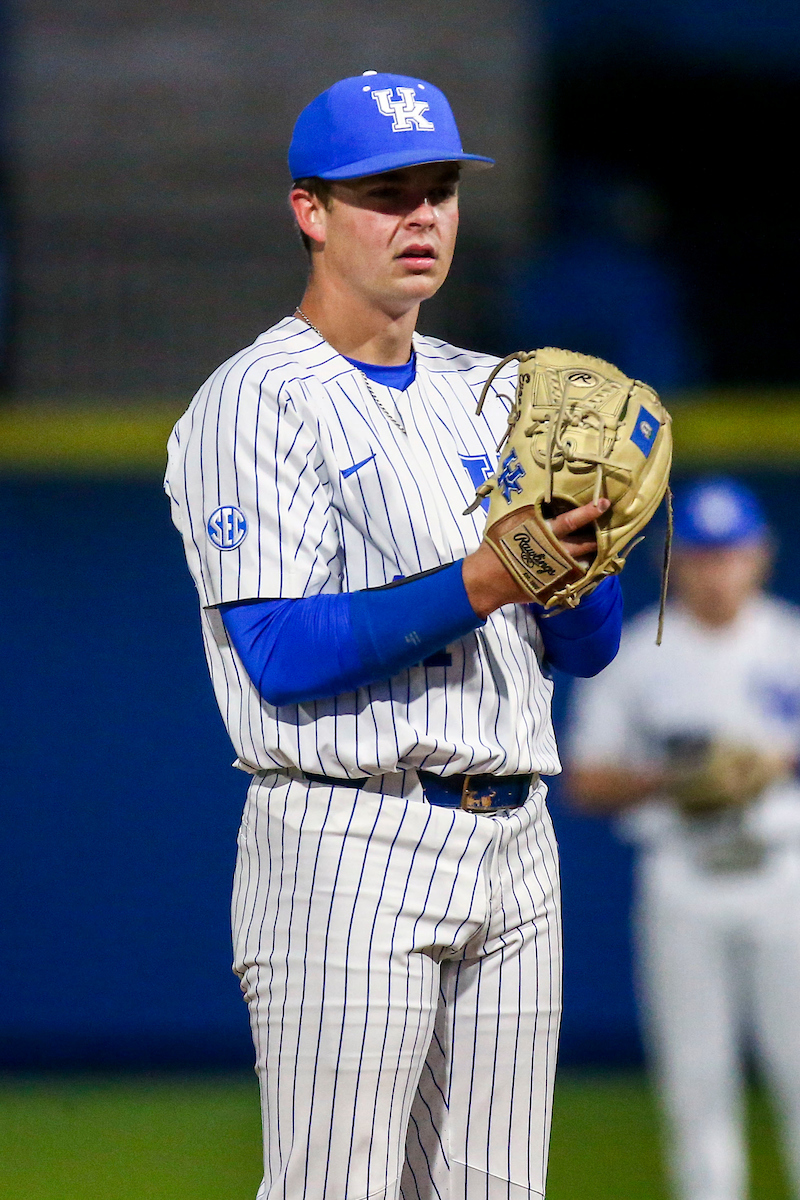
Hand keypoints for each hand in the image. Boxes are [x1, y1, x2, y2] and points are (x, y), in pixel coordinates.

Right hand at [463, 498, 609, 617]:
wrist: (487, 580)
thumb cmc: (496, 547)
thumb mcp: (508, 523)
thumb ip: (526, 513)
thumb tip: (535, 496)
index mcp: (542, 532)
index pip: (571, 520)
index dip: (589, 511)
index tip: (604, 503)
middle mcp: (554, 551)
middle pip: (584, 542)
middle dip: (598, 536)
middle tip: (610, 527)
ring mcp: (556, 570)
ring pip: (584, 561)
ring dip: (594, 553)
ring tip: (602, 546)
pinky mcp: (555, 585)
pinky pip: (577, 578)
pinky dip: (585, 571)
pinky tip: (589, 565)